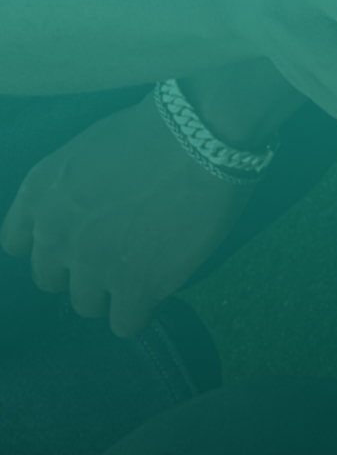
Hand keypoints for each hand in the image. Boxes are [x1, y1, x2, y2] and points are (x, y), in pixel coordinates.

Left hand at [0, 97, 251, 337]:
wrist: (200, 138)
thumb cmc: (154, 129)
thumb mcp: (87, 148)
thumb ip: (71, 189)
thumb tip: (88, 210)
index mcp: (39, 195)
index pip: (17, 244)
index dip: (51, 243)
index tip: (77, 237)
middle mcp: (56, 235)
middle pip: (52, 280)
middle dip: (80, 269)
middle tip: (119, 251)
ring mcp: (95, 265)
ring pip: (88, 304)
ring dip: (112, 291)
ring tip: (144, 270)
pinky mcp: (137, 286)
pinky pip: (126, 324)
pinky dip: (141, 311)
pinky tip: (159, 290)